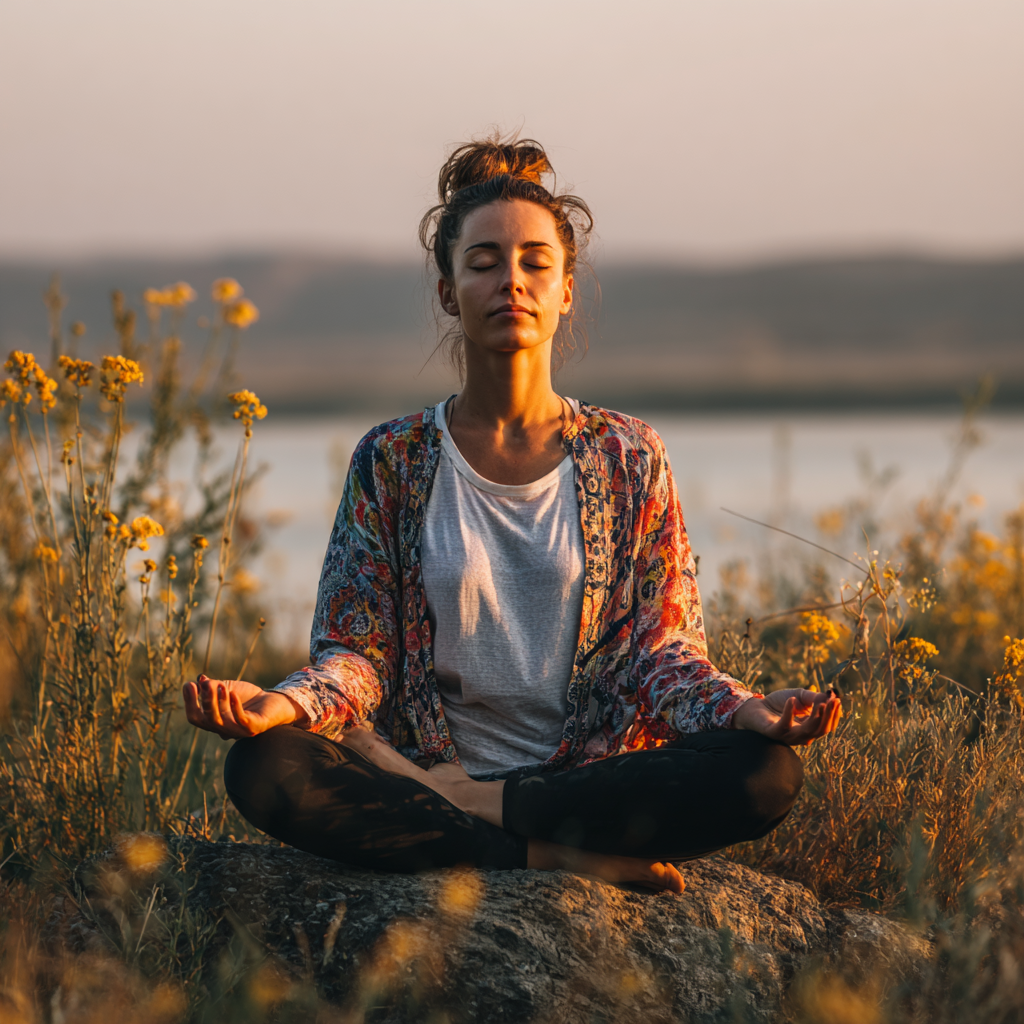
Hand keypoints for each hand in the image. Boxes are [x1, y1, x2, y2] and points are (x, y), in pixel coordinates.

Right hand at [183, 674, 306, 739]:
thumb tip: (199, 679)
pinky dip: (235, 707)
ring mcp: (238, 732)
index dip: (190, 702)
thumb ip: (212, 686)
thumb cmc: (248, 697)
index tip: (188, 684)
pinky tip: (233, 693)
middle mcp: (224, 730)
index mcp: (214, 722)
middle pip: (206, 720)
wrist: (274, 701)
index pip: (195, 718)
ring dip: (219, 702)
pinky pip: (241, 720)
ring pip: (221, 721)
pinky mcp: (254, 728)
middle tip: (204, 684)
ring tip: (220, 685)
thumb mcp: (226, 689)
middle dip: (204, 701)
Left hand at [732, 688, 841, 745]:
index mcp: (808, 729)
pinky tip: (791, 700)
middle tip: (833, 701)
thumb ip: (814, 697)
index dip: (834, 715)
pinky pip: (785, 725)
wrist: (755, 706)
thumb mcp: (799, 696)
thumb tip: (831, 695)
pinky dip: (789, 712)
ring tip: (821, 702)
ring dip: (817, 716)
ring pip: (808, 731)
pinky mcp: (774, 733)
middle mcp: (801, 736)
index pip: (826, 726)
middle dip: (829, 715)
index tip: (838, 700)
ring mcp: (788, 736)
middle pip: (821, 730)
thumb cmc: (779, 703)